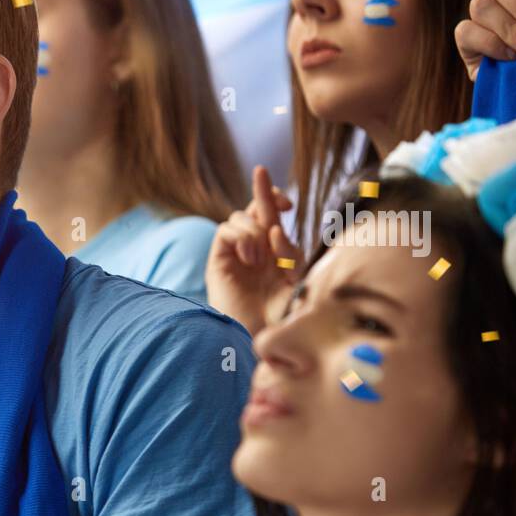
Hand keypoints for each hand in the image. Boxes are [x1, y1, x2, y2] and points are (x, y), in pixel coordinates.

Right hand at [205, 166, 300, 336]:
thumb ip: (290, 252)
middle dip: (263, 192)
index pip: (274, 213)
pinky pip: (225, 230)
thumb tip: (276, 229)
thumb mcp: (296, 278)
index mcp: (276, 250)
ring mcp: (235, 253)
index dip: (276, 199)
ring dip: (253, 230)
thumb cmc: (282, 314)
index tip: (289, 204)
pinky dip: (239, 237)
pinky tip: (248, 257)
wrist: (260, 336)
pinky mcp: (218, 259)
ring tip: (259, 258)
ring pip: (240, 217)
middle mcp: (256, 248)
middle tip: (263, 178)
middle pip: (256, 207)